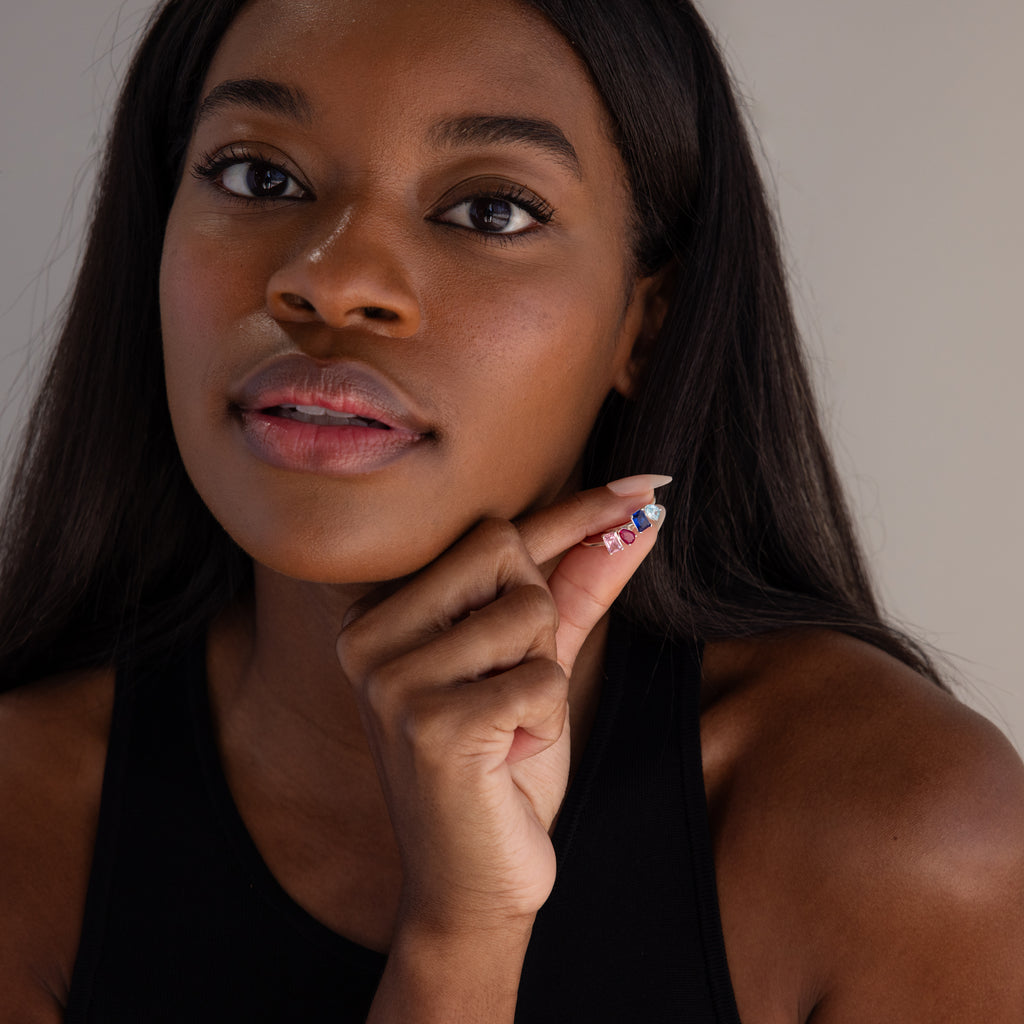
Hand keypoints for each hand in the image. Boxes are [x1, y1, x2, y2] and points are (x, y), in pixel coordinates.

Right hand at [335, 475, 668, 936]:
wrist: (476, 887)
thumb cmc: (504, 769)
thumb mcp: (541, 664)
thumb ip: (579, 586)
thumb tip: (641, 515)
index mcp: (383, 614)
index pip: (492, 536)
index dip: (575, 510)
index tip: (647, 483)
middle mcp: (369, 635)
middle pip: (506, 554)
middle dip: (538, 623)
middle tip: (509, 691)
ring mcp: (391, 679)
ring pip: (528, 613)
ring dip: (544, 678)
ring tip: (505, 729)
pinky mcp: (429, 723)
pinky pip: (542, 678)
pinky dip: (548, 720)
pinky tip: (506, 757)